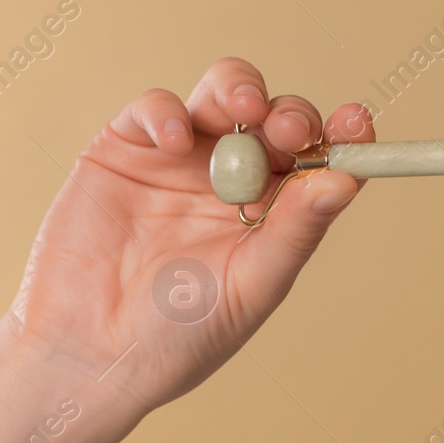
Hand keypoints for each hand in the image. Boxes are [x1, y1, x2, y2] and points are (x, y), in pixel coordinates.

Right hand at [0, 56, 372, 421]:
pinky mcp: (129, 147)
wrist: (86, 352)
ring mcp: (185, 156)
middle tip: (288, 129)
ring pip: (225, 94)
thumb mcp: (252, 283)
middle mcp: (240, 175)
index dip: (344, 134)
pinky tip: (172, 140)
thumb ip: (297, 230)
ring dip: (240, 90)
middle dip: (291, 114)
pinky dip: (167, 111)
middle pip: (280, 117)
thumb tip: (346, 181)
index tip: (356, 124)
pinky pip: (155, 107)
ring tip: (245, 111)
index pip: (324, 156)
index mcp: (280, 207)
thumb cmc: (180, 332)